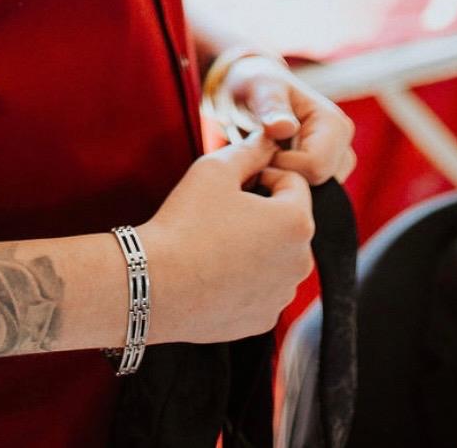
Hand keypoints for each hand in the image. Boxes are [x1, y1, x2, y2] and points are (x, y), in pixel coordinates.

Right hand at [140, 129, 316, 344]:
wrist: (155, 285)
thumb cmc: (186, 222)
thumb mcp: (215, 169)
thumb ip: (251, 148)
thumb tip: (271, 137)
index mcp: (297, 221)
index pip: (292, 181)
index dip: (261, 176)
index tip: (230, 186)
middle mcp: (301, 261)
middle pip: (288, 220)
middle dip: (262, 210)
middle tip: (220, 212)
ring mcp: (283, 295)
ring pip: (276, 254)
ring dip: (256, 244)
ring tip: (215, 243)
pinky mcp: (264, 319)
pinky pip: (263, 286)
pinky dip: (246, 277)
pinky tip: (214, 271)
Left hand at [222, 55, 356, 185]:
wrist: (253, 94)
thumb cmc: (256, 85)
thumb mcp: (258, 87)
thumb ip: (271, 105)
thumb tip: (285, 127)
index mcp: (335, 124)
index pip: (314, 167)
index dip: (280, 164)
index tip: (257, 148)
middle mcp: (344, 147)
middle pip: (316, 185)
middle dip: (283, 175)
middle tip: (259, 153)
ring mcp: (337, 165)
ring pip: (312, 195)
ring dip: (284, 182)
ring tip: (264, 157)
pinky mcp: (326, 178)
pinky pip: (307, 198)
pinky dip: (286, 188)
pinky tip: (270, 168)